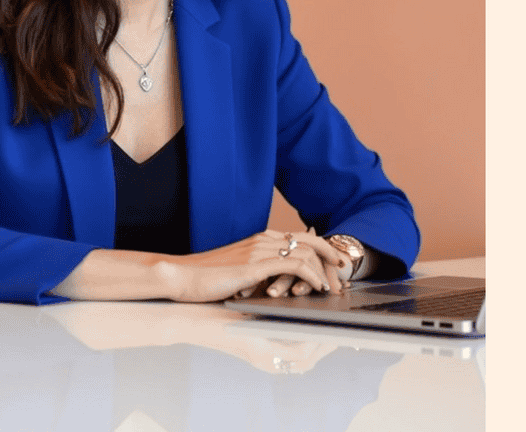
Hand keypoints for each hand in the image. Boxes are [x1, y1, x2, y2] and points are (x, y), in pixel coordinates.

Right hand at [163, 229, 340, 302]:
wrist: (182, 277)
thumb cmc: (205, 279)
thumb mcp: (238, 275)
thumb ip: (258, 275)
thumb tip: (276, 287)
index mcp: (259, 240)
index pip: (299, 237)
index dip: (321, 249)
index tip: (333, 265)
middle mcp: (262, 240)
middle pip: (308, 239)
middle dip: (330, 254)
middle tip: (343, 271)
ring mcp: (258, 251)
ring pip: (305, 251)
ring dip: (324, 270)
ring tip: (333, 286)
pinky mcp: (254, 265)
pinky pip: (293, 264)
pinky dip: (311, 275)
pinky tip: (317, 287)